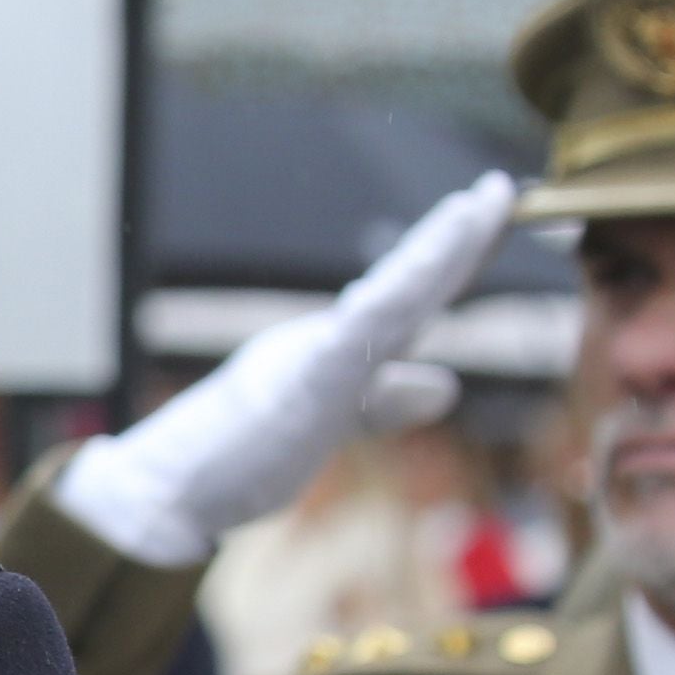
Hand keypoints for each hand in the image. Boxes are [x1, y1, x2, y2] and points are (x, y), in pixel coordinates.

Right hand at [51, 174, 519, 568]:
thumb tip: (447, 384)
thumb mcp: (334, 420)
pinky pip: (354, 340)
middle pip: (411, 284)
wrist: (173, 487)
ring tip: (471, 214)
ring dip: (431, 257)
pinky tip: (419, 279)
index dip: (460, 252)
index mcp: (346, 345)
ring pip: (389, 301)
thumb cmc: (243, 451)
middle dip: (459, 236)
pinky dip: (387, 305)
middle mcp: (334, 340)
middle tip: (501, 186)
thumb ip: (386, 400)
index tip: (495, 207)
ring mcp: (317, 360)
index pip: (416, 294)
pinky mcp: (301, 387)